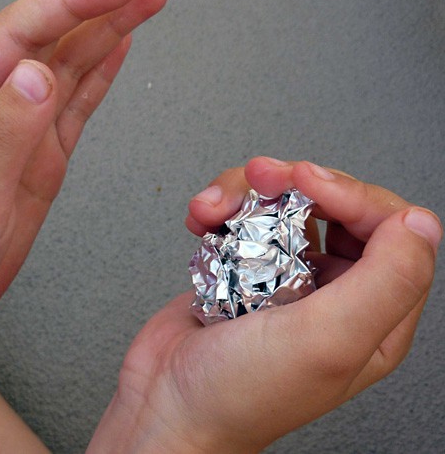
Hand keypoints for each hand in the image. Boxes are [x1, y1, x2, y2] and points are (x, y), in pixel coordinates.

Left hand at [0, 0, 167, 346]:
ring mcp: (25, 128)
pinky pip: (79, 100)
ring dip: (111, 20)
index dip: (77, 0)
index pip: (26, 32)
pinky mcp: (44, 153)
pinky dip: (103, 68)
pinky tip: (120, 43)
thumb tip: (39, 74)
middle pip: (51, 26)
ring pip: (74, 59)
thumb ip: (1, 137)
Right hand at [89, 157, 440, 452]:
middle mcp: (332, 292)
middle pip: (334, 204)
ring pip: (282, 202)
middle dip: (293, 182)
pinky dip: (219, 209)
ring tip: (215, 210)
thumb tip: (419, 223)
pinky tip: (202, 222)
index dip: (351, 196)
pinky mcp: (242, 266)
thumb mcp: (326, 342)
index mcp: (371, 314)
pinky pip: (241, 217)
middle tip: (261, 179)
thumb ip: (388, 281)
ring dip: (244, 193)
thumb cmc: (239, 393)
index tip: (307, 187)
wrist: (164, 403)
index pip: (389, 228)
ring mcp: (284, 276)